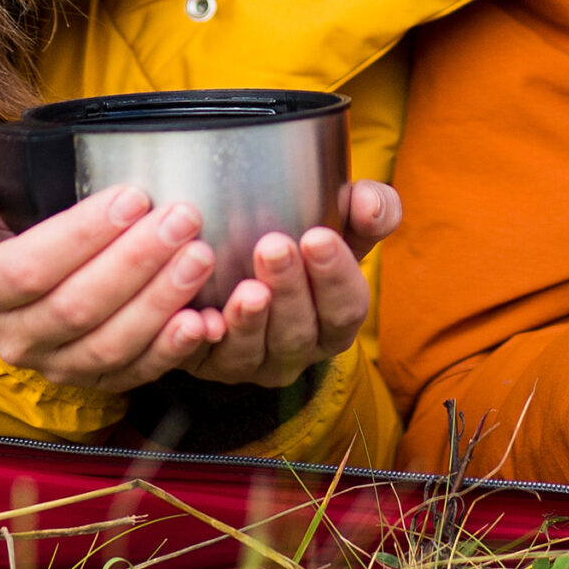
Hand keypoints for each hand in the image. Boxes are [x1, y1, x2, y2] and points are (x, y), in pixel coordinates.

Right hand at [0, 161, 222, 395]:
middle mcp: (13, 337)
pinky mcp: (95, 382)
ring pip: (110, 345)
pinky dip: (174, 350)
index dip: (82, 235)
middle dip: (136, 261)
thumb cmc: (0, 216)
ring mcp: (55, 365)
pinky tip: (204, 321)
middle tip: (183, 219)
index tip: (134, 195)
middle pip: (77, 307)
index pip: (29, 267)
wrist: (13, 263)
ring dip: (161, 302)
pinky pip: (136, 373)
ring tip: (200, 257)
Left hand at [164, 182, 398, 389]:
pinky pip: (199, 358)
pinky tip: (196, 319)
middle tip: (273, 247)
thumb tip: (372, 206)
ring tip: (245, 290)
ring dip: (249, 322)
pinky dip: (196, 341)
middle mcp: (295, 351)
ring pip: (251, 352)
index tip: (318, 237)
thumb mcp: (340, 223)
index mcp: (334, 321)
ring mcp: (248, 362)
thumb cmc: (297, 238)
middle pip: (297, 333)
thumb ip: (367, 210)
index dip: (335, 277)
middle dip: (288, 291)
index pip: (346, 308)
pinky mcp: (203, 362)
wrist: (231, 253)